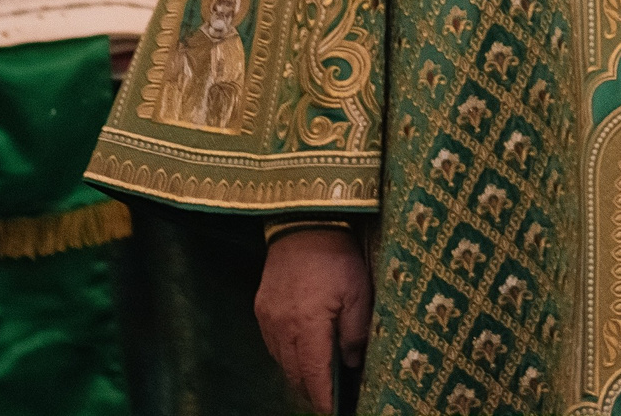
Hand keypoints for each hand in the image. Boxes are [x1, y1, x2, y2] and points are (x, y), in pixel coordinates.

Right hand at [256, 227, 368, 413]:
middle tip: (326, 401)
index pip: (313, 375)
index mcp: (308, 325)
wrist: (304, 223)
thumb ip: (354, 332)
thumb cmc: (336, 257)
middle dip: (310, 391)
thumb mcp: (358, 292)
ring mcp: (268, 317)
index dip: (322, 398)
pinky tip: (299, 356)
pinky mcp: (262, 307)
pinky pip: (272, 343)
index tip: (331, 412)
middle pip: (294, 373)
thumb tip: (351, 362)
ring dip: (297, 374)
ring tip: (314, 384)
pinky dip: (285, 355)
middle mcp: (283, 326)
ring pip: (281, 360)